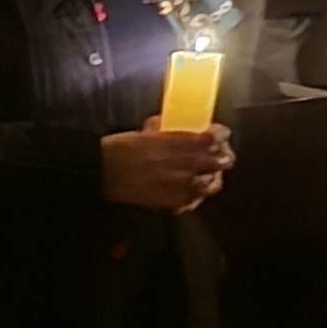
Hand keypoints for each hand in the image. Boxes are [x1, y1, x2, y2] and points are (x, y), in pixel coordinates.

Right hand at [100, 118, 234, 211]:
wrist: (102, 172)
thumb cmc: (120, 149)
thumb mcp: (146, 132)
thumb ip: (164, 130)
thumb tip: (171, 126)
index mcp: (178, 142)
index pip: (213, 137)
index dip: (222, 135)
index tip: (221, 134)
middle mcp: (184, 163)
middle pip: (221, 161)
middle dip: (224, 156)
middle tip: (221, 155)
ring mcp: (180, 185)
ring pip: (212, 184)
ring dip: (213, 178)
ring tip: (209, 176)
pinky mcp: (171, 202)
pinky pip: (193, 201)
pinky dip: (195, 196)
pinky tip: (192, 192)